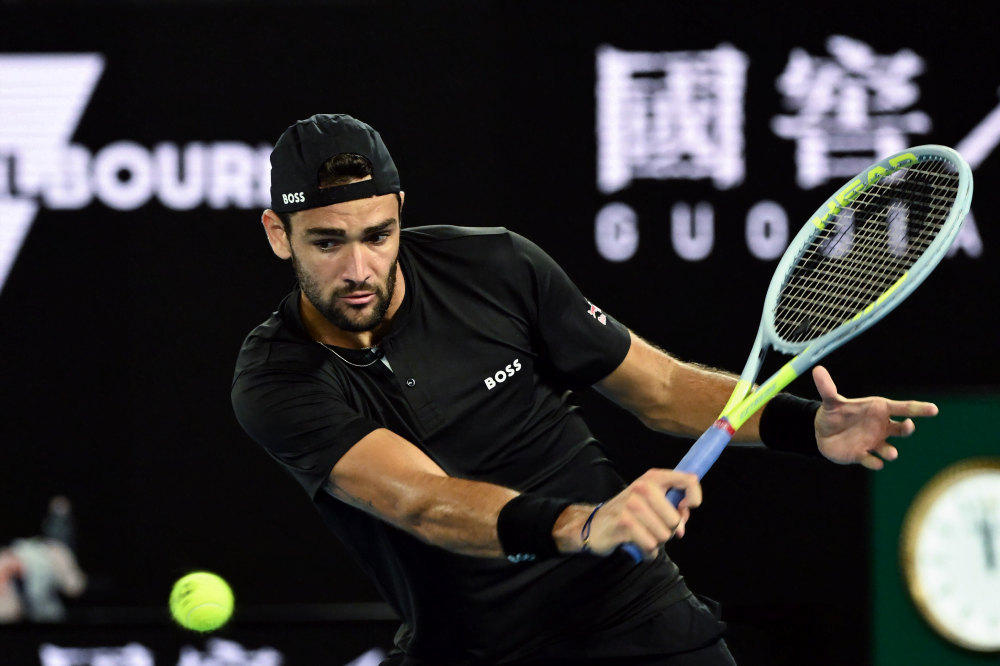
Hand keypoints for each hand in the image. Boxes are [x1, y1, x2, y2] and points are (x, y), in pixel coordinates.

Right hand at [570, 470, 701, 558]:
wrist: (594, 524)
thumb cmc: (628, 513)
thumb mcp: (650, 502)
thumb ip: (672, 507)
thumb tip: (683, 521)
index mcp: (653, 478)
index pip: (688, 480)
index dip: (695, 496)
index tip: (687, 508)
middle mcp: (643, 487)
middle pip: (675, 520)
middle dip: (668, 531)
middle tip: (654, 529)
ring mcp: (633, 504)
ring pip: (664, 535)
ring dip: (657, 543)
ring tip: (643, 536)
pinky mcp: (624, 522)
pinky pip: (650, 545)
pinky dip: (647, 551)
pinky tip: (638, 545)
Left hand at [811, 366, 937, 469]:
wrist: (821, 433)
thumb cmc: (834, 413)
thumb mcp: (830, 401)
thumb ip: (827, 388)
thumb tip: (817, 370)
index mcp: (878, 410)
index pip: (902, 408)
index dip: (918, 409)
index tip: (933, 409)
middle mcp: (881, 427)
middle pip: (901, 429)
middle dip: (908, 429)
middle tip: (909, 426)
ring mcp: (873, 442)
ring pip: (889, 448)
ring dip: (891, 452)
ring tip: (890, 453)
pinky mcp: (862, 455)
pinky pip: (872, 461)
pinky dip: (874, 462)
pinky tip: (875, 463)